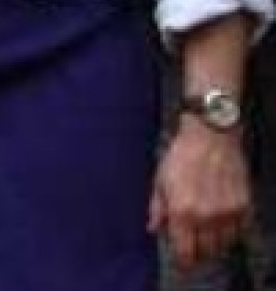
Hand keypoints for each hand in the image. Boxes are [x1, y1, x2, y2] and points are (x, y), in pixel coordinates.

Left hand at [150, 116, 250, 272]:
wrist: (211, 136)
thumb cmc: (182, 155)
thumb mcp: (160, 180)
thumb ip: (157, 208)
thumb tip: (153, 228)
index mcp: (182, 211)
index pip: (185, 252)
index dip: (183, 260)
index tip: (181, 260)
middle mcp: (206, 217)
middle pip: (206, 252)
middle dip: (198, 252)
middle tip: (192, 244)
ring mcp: (228, 213)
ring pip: (224, 244)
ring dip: (214, 243)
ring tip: (205, 233)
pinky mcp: (244, 206)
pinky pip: (239, 231)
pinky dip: (230, 232)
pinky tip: (221, 222)